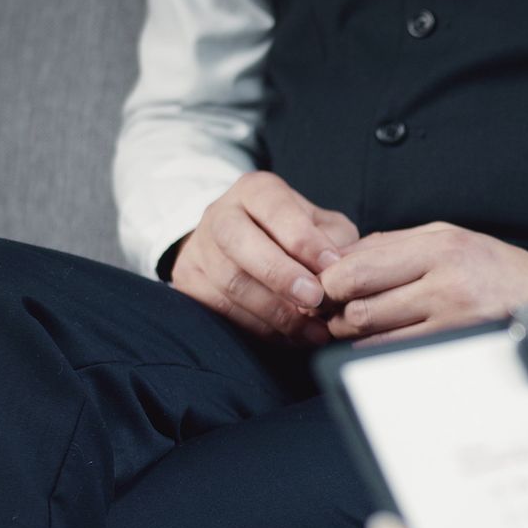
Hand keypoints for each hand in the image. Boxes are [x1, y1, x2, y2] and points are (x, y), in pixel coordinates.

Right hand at [171, 172, 359, 343]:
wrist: (242, 248)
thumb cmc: (293, 236)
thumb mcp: (321, 226)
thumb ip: (333, 241)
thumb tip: (338, 270)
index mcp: (255, 190)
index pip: (274, 207)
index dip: (303, 238)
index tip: (330, 265)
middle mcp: (220, 213)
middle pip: (238, 241)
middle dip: (279, 274)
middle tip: (314, 299)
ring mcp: (199, 248)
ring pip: (229, 282)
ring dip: (275, 312)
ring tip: (312, 330)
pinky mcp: (189, 282)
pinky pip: (221, 310)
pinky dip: (259, 328)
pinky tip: (289, 336)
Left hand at [321, 223, 527, 343]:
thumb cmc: (497, 269)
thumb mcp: (449, 238)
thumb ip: (396, 245)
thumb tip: (343, 256)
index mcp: (440, 245)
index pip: (360, 265)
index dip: (330, 280)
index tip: (323, 286)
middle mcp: (445, 278)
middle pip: (360, 301)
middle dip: (335, 310)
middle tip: (331, 311)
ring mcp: (452, 317)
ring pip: (373, 332)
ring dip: (352, 333)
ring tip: (354, 326)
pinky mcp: (455, 346)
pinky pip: (395, 352)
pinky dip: (375, 350)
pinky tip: (377, 342)